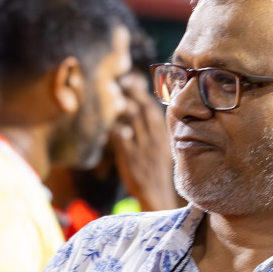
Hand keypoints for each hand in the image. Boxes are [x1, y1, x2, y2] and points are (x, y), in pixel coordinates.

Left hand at [112, 73, 178, 211]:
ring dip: (122, 104)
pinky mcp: (131, 158)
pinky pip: (123, 139)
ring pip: (134, 119)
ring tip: (112, 95)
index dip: (141, 90)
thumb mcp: (158, 145)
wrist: (155, 193)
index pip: (153, 106)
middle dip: (132, 91)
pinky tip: (109, 121)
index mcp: (162, 132)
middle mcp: (154, 136)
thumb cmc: (154, 167)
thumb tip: (139, 104)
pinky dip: (116, 128)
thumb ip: (149, 126)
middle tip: (119, 80)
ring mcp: (143, 146)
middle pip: (143, 107)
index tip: (131, 78)